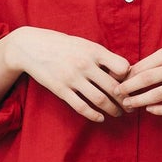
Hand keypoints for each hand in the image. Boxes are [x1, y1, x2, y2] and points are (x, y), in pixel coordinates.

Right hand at [6, 27, 129, 121]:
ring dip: (113, 110)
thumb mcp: (84, 44)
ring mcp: (72, 78)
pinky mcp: (61, 90)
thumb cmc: (62, 45)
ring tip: (118, 113)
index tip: (128, 83)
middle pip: (113, 87)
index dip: (128, 77)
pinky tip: (100, 118)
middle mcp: (85, 64)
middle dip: (125, 100)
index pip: (122, 67)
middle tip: (131, 106)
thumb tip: (124, 71)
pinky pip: (81, 106)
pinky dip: (94, 115)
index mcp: (94, 50)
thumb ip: (102, 56)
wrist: (31, 46)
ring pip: (100, 99)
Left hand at [116, 47, 161, 118]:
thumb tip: (126, 74)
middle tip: (116, 94)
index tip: (115, 82)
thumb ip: (151, 63)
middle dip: (127, 88)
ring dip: (139, 101)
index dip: (126, 76)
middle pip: (146, 79)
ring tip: (127, 104)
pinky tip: (148, 109)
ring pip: (157, 95)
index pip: (142, 66)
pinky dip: (158, 110)